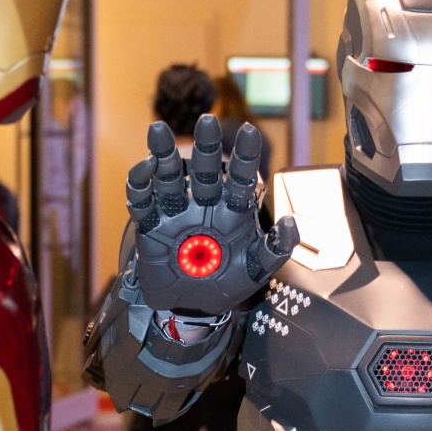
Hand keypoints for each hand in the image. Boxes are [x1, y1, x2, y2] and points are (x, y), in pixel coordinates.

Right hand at [125, 114, 298, 315]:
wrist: (192, 309)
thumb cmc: (227, 285)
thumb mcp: (256, 270)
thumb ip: (274, 249)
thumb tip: (292, 224)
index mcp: (232, 209)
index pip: (241, 177)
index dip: (245, 155)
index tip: (250, 132)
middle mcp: (204, 204)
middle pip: (205, 169)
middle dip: (206, 145)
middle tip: (207, 121)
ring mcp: (176, 212)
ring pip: (169, 177)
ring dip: (163, 153)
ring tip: (158, 129)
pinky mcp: (151, 225)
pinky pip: (143, 201)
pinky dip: (140, 184)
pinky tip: (144, 169)